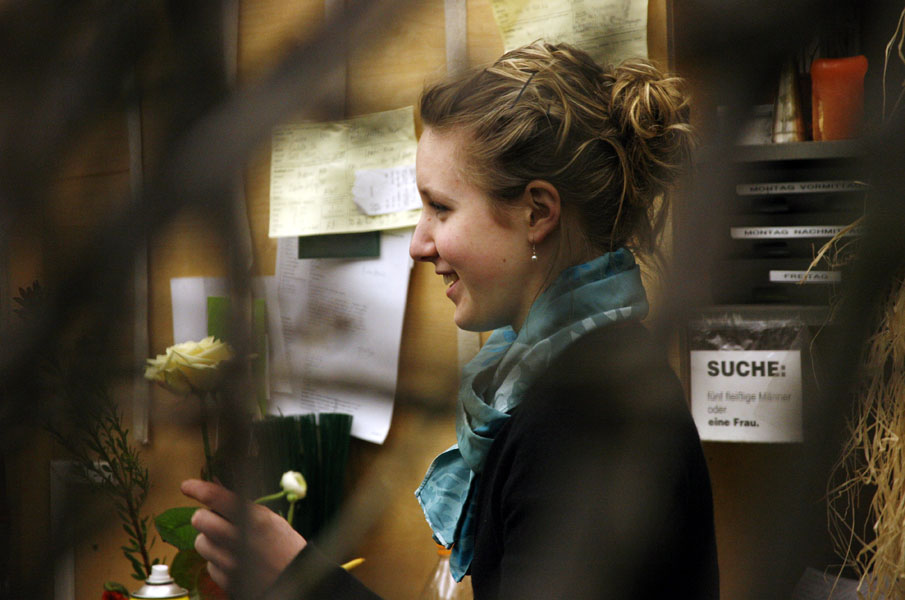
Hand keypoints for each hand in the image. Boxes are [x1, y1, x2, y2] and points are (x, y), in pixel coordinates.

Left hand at [181, 479, 306, 592]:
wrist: (296, 580)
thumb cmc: (285, 547)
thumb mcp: (269, 519)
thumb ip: (241, 505)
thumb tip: (217, 486)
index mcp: (254, 519)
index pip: (216, 498)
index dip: (198, 489)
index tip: (187, 486)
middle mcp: (240, 540)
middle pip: (200, 519)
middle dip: (205, 516)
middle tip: (217, 519)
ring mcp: (231, 562)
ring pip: (200, 542)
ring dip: (210, 540)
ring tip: (229, 542)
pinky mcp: (226, 580)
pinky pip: (209, 565)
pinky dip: (217, 561)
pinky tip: (234, 560)